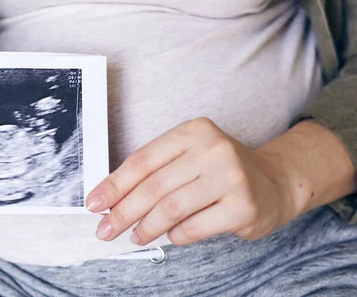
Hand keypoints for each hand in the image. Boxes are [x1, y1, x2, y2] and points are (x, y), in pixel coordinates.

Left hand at [86, 118, 303, 245]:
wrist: (275, 182)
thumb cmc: (220, 171)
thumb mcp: (189, 157)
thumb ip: (156, 172)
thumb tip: (111, 199)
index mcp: (193, 131)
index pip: (142, 160)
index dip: (114, 184)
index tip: (94, 203)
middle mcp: (213, 149)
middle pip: (153, 186)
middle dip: (123, 212)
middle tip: (105, 230)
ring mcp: (231, 177)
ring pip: (171, 209)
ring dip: (146, 227)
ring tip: (135, 236)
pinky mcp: (243, 206)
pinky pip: (194, 228)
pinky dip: (175, 236)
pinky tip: (170, 236)